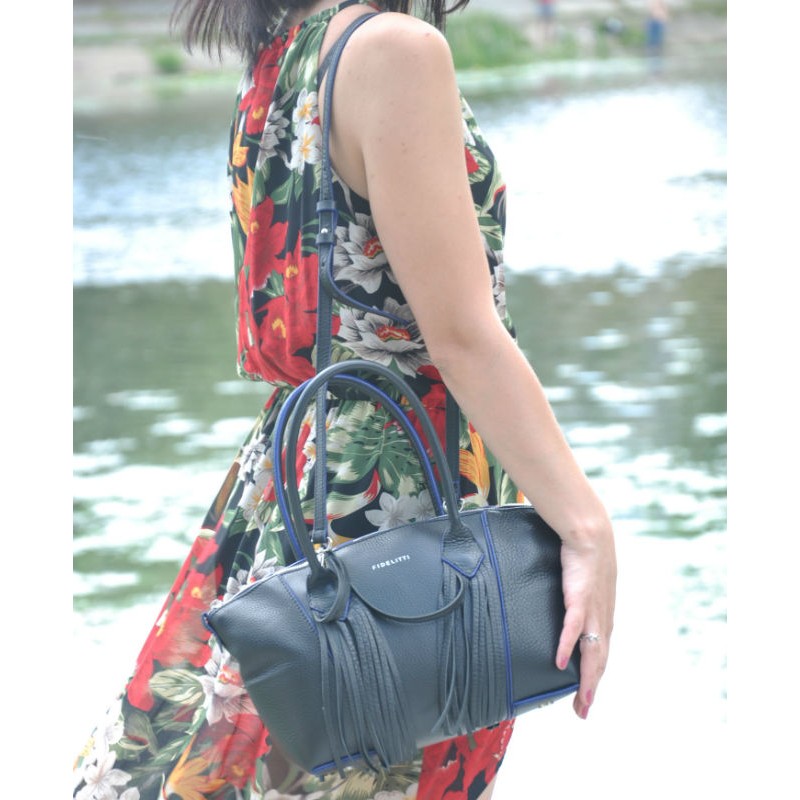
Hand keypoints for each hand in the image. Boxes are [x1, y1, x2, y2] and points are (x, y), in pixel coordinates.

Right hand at [555, 526, 616, 718]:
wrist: (590, 533)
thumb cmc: (584, 557)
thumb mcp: (583, 586)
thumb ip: (577, 603)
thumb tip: (567, 612)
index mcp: (602, 617)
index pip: (600, 655)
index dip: (594, 679)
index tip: (586, 699)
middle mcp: (602, 618)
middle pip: (598, 661)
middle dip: (591, 689)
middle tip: (582, 712)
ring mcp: (592, 610)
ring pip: (591, 651)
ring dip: (586, 679)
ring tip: (580, 701)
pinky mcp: (580, 597)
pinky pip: (573, 627)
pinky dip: (566, 645)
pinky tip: (559, 661)